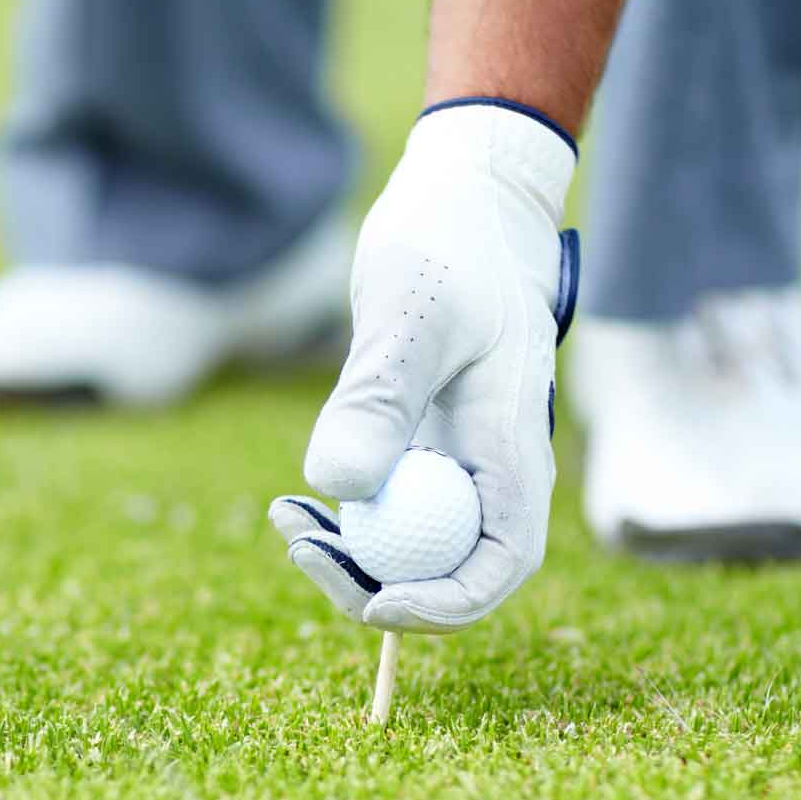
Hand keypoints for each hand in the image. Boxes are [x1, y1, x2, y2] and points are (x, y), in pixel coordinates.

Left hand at [270, 101, 579, 633]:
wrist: (465, 195)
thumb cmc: (450, 240)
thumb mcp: (410, 312)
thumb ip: (378, 398)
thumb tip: (338, 487)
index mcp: (514, 449)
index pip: (497, 565)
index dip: (441, 604)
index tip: (370, 600)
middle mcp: (492, 468)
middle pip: (449, 570)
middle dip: (377, 584)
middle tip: (299, 549)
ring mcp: (458, 459)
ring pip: (414, 545)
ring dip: (354, 555)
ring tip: (286, 519)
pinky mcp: (422, 444)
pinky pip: (389, 506)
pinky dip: (346, 516)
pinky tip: (298, 499)